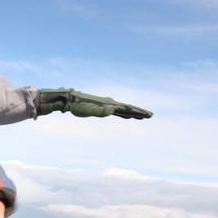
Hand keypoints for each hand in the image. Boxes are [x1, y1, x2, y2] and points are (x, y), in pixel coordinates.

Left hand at [37, 88, 151, 119]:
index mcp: (108, 104)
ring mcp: (105, 105)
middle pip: (127, 108)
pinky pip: (116, 111)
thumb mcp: (88, 111)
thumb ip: (101, 111)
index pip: (126, 108)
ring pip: (122, 110)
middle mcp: (109, 103)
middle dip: (138, 112)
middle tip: (150, 116)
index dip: (137, 111)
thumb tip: (112, 110)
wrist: (68, 100)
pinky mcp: (101, 107)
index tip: (147, 115)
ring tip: (141, 117)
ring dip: (132, 113)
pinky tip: (126, 116)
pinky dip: (123, 114)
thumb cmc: (77, 106)